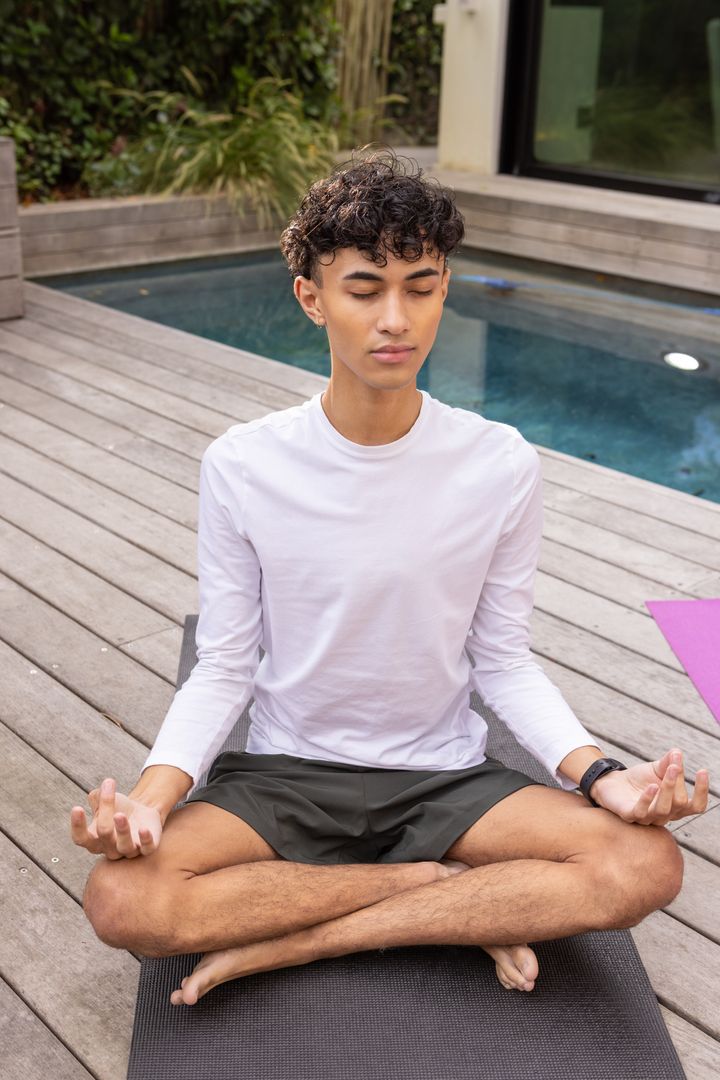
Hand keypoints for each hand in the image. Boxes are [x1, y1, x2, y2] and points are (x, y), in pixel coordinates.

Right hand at [70, 777, 162, 858]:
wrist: (141, 813)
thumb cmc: (118, 808)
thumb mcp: (103, 801)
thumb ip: (97, 797)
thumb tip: (101, 789)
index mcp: (93, 839)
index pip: (81, 838)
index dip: (77, 826)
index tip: (77, 808)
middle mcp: (109, 848)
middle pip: (104, 833)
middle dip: (106, 810)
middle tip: (108, 788)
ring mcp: (128, 850)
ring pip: (124, 845)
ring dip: (122, 830)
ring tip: (120, 815)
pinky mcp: (147, 848)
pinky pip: (147, 848)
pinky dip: (145, 840)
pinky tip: (143, 829)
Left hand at [591, 749, 709, 824]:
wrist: (613, 782)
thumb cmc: (639, 779)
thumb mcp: (656, 768)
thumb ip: (669, 762)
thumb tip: (677, 752)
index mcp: (675, 806)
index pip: (696, 806)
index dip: (701, 791)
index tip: (702, 771)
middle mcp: (664, 815)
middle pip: (679, 803)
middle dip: (678, 781)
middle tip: (674, 765)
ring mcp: (647, 818)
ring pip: (663, 809)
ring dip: (668, 789)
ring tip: (669, 770)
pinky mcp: (630, 816)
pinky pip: (641, 811)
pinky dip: (647, 799)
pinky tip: (651, 786)